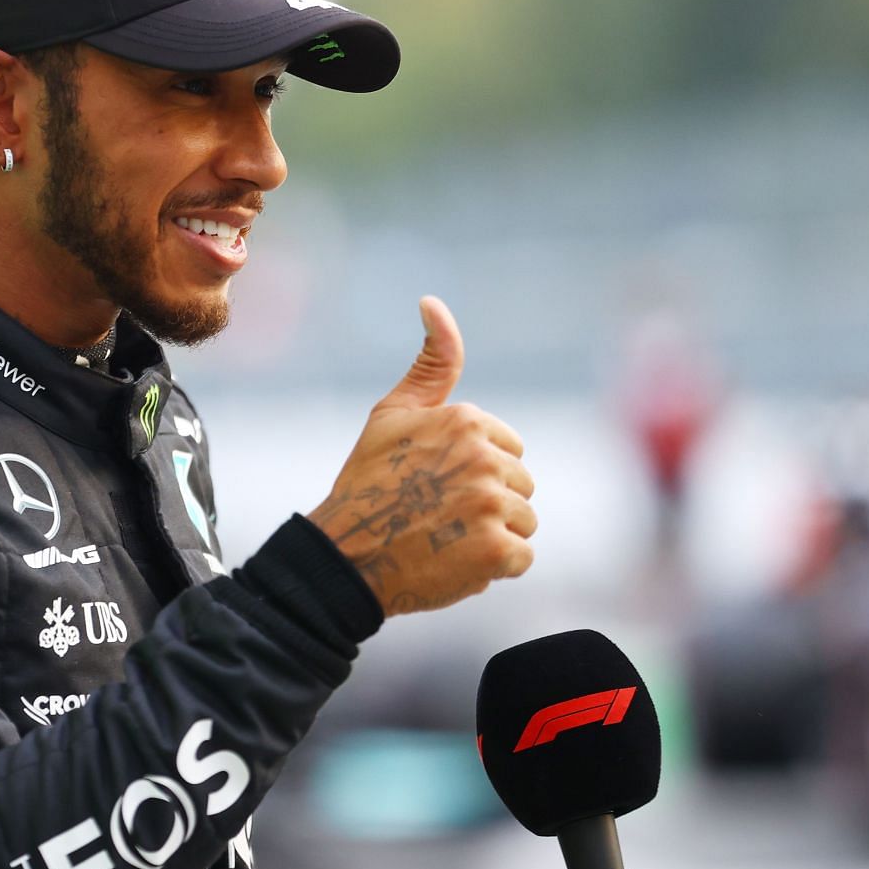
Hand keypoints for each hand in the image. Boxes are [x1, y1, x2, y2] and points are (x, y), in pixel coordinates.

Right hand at [307, 296, 535, 617]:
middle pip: (521, 486)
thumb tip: (432, 301)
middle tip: (438, 514)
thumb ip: (431, 361)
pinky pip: (522, 558)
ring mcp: (492, 506)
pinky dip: (495, 568)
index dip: (475, 470)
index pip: (508, 450)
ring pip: (524, 522)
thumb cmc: (368, 482)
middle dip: (488, 503)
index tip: (435, 483)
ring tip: (446, 538)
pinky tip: (456, 562)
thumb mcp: (393, 412)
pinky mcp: (496, 551)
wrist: (344, 556)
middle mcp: (485, 459)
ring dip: (493, 536)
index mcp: (466, 420)